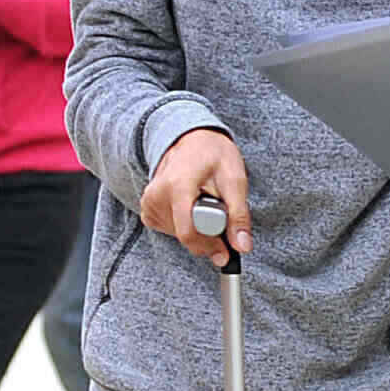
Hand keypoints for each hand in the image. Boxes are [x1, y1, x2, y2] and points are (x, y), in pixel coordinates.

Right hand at [144, 126, 248, 263]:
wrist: (192, 140)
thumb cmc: (214, 155)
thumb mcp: (235, 179)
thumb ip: (238, 215)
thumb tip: (242, 247)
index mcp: (178, 185)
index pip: (188, 232)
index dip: (211, 245)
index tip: (226, 250)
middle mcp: (157, 195)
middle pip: (185, 235)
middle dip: (208, 235)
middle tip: (218, 210)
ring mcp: (149, 203)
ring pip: (179, 236)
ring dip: (198, 229)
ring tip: (202, 202)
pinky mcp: (147, 211)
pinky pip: (170, 231)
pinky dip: (186, 225)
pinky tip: (190, 207)